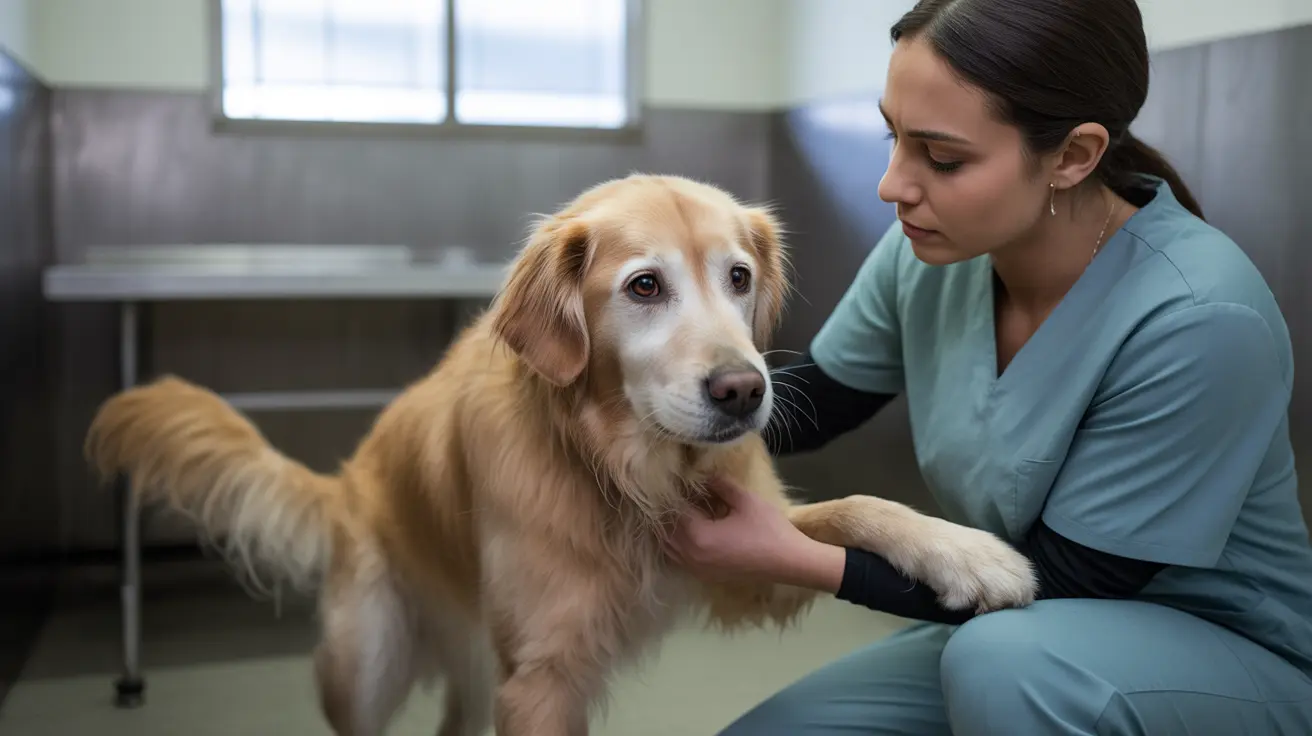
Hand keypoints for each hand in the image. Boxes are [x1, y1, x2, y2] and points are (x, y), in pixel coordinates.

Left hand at [665, 476, 845, 592]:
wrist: (789, 562)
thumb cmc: (769, 529)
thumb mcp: (744, 501)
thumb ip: (720, 485)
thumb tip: (702, 473)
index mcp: (698, 537)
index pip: (674, 513)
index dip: (676, 496)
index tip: (681, 482)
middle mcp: (691, 556)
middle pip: (665, 533)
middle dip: (669, 514)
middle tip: (679, 495)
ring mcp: (697, 569)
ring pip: (669, 549)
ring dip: (670, 531)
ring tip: (682, 511)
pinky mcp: (705, 575)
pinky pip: (679, 559)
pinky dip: (677, 545)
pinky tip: (690, 531)